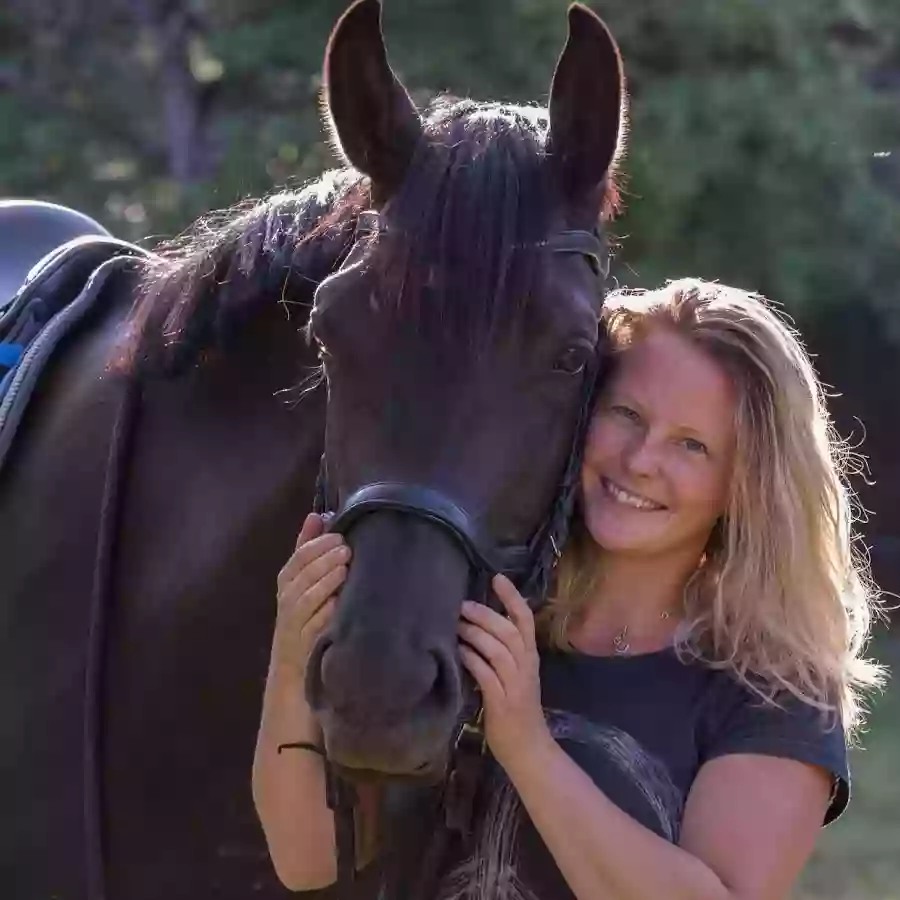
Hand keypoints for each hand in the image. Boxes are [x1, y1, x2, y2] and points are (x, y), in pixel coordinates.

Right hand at [272, 512, 350, 671]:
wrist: (292, 666)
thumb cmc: (303, 615)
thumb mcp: (304, 580)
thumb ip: (308, 547)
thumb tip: (316, 515)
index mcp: (287, 580)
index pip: (298, 557)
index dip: (317, 544)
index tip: (338, 535)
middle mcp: (287, 599)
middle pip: (303, 575)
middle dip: (324, 559)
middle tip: (346, 549)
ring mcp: (294, 622)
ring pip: (307, 598)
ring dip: (325, 582)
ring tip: (345, 569)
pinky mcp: (304, 643)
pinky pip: (313, 626)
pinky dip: (325, 612)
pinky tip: (339, 602)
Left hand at [457, 573, 550, 771]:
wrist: (528, 750)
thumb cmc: (517, 712)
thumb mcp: (514, 677)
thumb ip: (501, 655)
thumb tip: (474, 629)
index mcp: (530, 659)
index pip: (525, 620)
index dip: (512, 597)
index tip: (497, 577)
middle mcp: (526, 667)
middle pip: (509, 631)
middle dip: (486, 614)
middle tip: (463, 605)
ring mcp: (515, 685)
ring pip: (498, 650)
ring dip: (476, 634)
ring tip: (456, 625)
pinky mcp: (502, 702)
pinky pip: (485, 674)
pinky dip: (472, 659)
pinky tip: (458, 651)